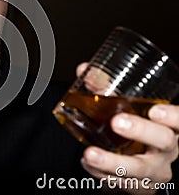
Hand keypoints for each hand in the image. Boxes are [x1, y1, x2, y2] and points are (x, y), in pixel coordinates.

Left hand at [76, 62, 178, 193]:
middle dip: (141, 131)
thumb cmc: (134, 129)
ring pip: (140, 168)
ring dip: (113, 161)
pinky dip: (101, 173)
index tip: (156, 110)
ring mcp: (155, 169)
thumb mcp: (126, 108)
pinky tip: (88, 163)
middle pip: (165, 141)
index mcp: (169, 126)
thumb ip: (106, 87)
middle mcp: (167, 148)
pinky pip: (122, 183)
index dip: (173, 115)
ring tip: (90, 154)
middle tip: (117, 122)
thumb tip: (85, 70)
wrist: (134, 166)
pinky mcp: (140, 186)